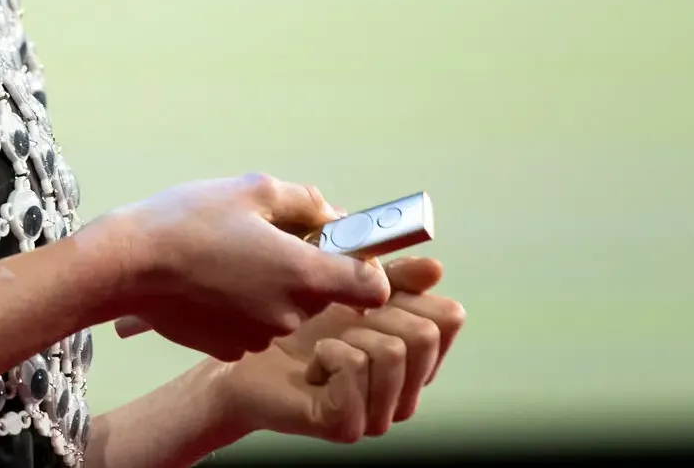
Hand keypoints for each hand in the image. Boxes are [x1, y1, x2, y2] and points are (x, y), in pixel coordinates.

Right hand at [96, 174, 391, 362]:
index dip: (366, 266)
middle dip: (306, 266)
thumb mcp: (252, 189)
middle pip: (323, 293)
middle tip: (266, 237)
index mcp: (303, 273)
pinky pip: (255, 325)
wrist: (126, 265)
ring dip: (272, 285)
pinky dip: (244, 306)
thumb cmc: (188, 221)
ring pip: (286, 308)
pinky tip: (212, 282)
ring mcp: (260, 337)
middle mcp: (289, 314)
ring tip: (230, 257)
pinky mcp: (231, 348)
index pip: (373, 287)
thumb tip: (333, 216)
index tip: (341, 248)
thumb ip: (306, 202)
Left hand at [205, 257, 465, 443]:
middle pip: (426, 333)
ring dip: (349, 334)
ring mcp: (379, 415)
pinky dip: (326, 353)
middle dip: (377, 313)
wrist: (243, 363)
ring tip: (325, 347)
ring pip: (393, 350)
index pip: (449, 316)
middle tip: (343, 323)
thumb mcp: (348, 292)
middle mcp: (406, 393)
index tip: (371, 291)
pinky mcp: (348, 425)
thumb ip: (393, 279)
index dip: (410, 292)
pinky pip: (354, 364)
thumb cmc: (297, 328)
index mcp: (415, 361)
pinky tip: (311, 367)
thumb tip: (434, 268)